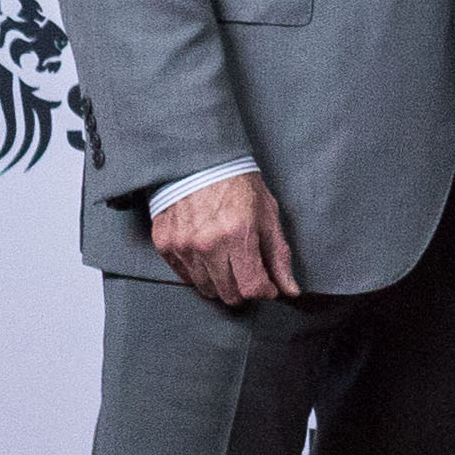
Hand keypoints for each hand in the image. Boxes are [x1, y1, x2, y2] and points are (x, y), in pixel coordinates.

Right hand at [151, 171, 302, 307]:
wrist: (198, 161)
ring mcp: (183, 246)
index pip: (251, 288)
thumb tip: (290, 290)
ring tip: (227, 260)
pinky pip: (184, 275)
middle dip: (244, 288)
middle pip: (229, 293)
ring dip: (220, 282)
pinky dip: (198, 272)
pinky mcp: (165, 244)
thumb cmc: (237, 185)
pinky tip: (207, 254)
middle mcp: (207, 244)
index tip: (267, 285)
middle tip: (248, 271)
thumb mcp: (268, 216)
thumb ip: (278, 256)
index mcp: (237, 235)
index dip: (264, 291)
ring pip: (206, 288)